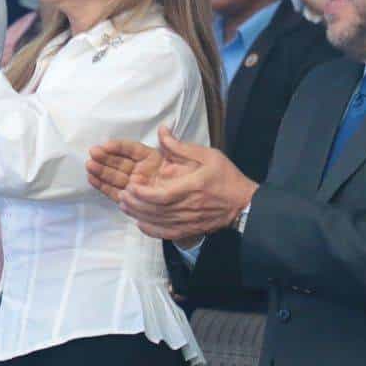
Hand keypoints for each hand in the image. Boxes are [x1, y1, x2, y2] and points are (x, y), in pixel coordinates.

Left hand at [96, 128, 256, 239]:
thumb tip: (162, 131)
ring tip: (124, 205)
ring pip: (158, 222)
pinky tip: (140, 223)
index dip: (144, 193)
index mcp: (192, 187)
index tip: (131, 186)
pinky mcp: (190, 230)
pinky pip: (167, 233)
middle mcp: (189, 207)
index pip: (163, 195)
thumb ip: (181, 146)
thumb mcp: (208, 155)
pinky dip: (151, 230)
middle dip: (135, 204)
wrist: (243, 203)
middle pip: (156, 210)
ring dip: (138, 215)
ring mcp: (189, 221)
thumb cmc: (226, 177)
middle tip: (122, 195)